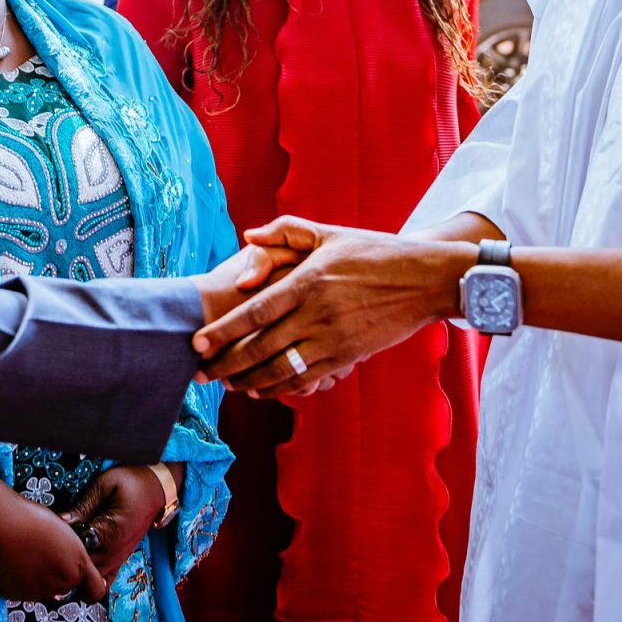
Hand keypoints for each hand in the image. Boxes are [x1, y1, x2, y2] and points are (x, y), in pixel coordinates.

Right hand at [0, 472, 106, 603]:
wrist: (0, 526)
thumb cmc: (30, 519)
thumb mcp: (63, 528)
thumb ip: (72, 551)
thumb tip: (68, 557)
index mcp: (77, 564)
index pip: (96, 589)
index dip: (90, 583)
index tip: (83, 577)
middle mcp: (62, 582)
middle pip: (68, 586)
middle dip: (60, 574)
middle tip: (46, 554)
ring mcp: (40, 591)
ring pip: (46, 589)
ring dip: (41, 577)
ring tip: (28, 554)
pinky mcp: (19, 595)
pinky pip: (25, 590)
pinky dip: (22, 580)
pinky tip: (15, 561)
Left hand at [60, 465, 168, 580]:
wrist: (156, 489)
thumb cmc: (131, 482)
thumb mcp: (104, 485)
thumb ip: (82, 506)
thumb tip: (60, 521)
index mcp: (110, 532)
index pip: (76, 549)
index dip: (59, 542)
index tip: (50, 530)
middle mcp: (114, 552)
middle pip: (81, 571)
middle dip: (64, 559)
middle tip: (53, 540)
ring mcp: (118, 559)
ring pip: (90, 581)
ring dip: (75, 570)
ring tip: (64, 551)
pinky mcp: (119, 560)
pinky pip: (103, 582)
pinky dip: (89, 579)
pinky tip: (78, 561)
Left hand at [191, 217, 473, 397]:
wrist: (425, 279)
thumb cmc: (374, 251)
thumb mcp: (329, 232)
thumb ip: (285, 231)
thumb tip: (247, 235)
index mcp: (308, 281)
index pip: (256, 312)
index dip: (223, 330)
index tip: (197, 342)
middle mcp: (318, 314)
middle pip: (261, 348)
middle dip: (226, 364)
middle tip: (199, 374)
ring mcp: (334, 339)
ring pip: (282, 370)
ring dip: (250, 381)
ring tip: (227, 385)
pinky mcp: (348, 356)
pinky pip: (308, 379)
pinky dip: (282, 388)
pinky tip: (263, 390)